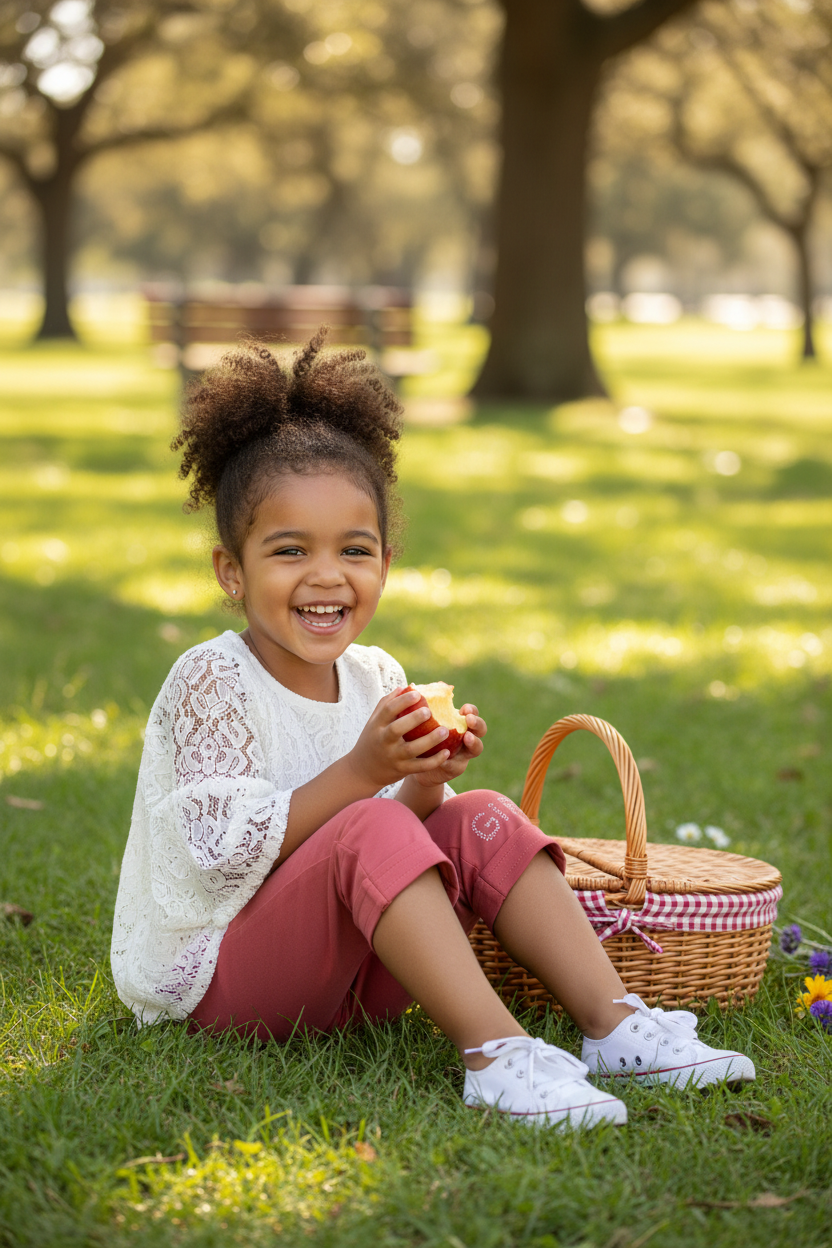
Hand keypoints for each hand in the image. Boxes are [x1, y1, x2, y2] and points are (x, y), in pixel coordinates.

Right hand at [348, 687, 462, 790]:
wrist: (363, 771)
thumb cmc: (373, 739)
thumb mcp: (374, 722)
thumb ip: (387, 704)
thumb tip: (405, 687)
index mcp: (377, 726)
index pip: (388, 710)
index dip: (402, 701)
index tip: (417, 694)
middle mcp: (384, 741)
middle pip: (397, 729)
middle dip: (413, 719)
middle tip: (429, 711)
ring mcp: (393, 756)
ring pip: (412, 749)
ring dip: (429, 740)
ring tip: (445, 731)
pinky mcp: (402, 770)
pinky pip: (420, 766)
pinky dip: (434, 761)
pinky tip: (447, 752)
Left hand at [410, 703, 486, 787]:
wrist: (417, 762)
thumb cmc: (421, 735)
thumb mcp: (423, 722)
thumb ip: (423, 709)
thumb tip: (410, 687)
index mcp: (460, 722)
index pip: (472, 712)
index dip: (471, 710)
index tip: (464, 708)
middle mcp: (467, 736)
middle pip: (481, 728)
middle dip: (477, 723)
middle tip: (469, 720)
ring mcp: (464, 753)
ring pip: (477, 748)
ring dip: (473, 742)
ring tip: (467, 738)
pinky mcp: (456, 767)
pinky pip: (456, 765)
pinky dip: (450, 762)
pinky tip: (444, 760)